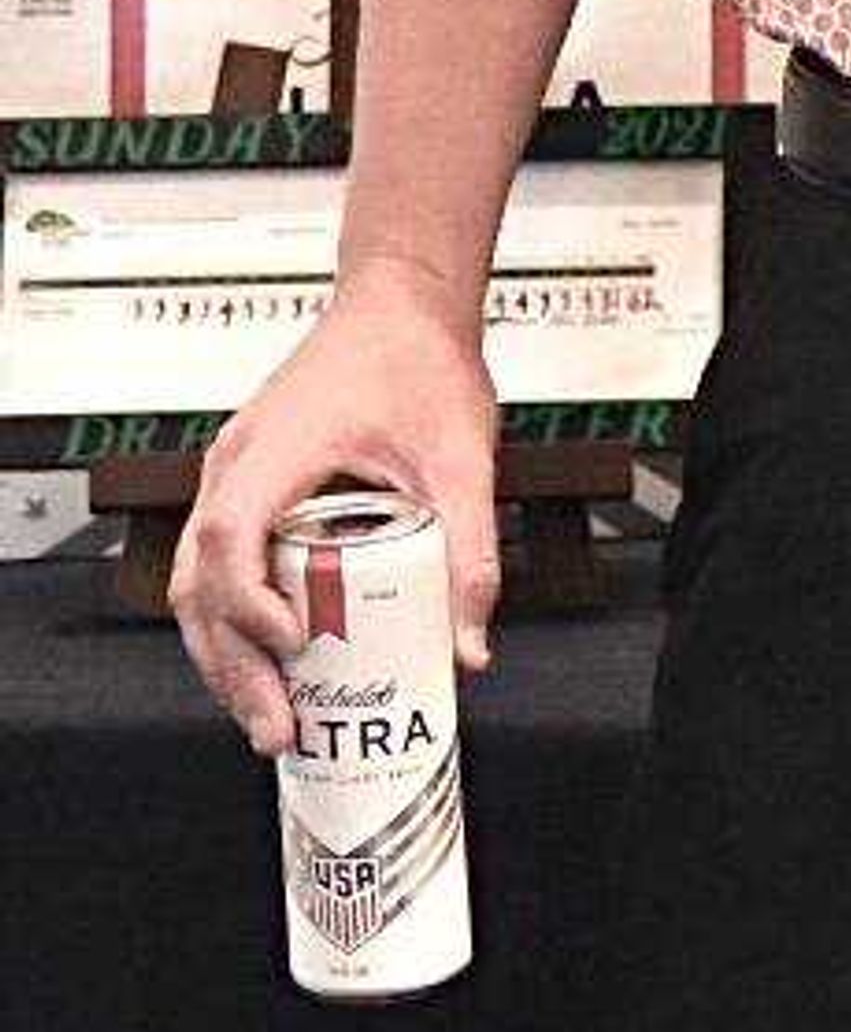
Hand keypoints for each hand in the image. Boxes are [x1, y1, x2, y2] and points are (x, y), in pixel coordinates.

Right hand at [170, 272, 503, 754]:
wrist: (404, 302)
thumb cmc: (422, 361)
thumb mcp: (462, 459)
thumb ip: (471, 550)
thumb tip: (469, 648)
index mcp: (274, 450)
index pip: (231, 540)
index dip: (250, 604)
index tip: (295, 646)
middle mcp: (234, 465)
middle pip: (200, 583)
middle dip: (232, 666)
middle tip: (276, 729)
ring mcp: (232, 474)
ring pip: (198, 583)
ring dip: (227, 654)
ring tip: (270, 714)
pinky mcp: (247, 482)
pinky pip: (221, 563)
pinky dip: (236, 618)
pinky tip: (272, 662)